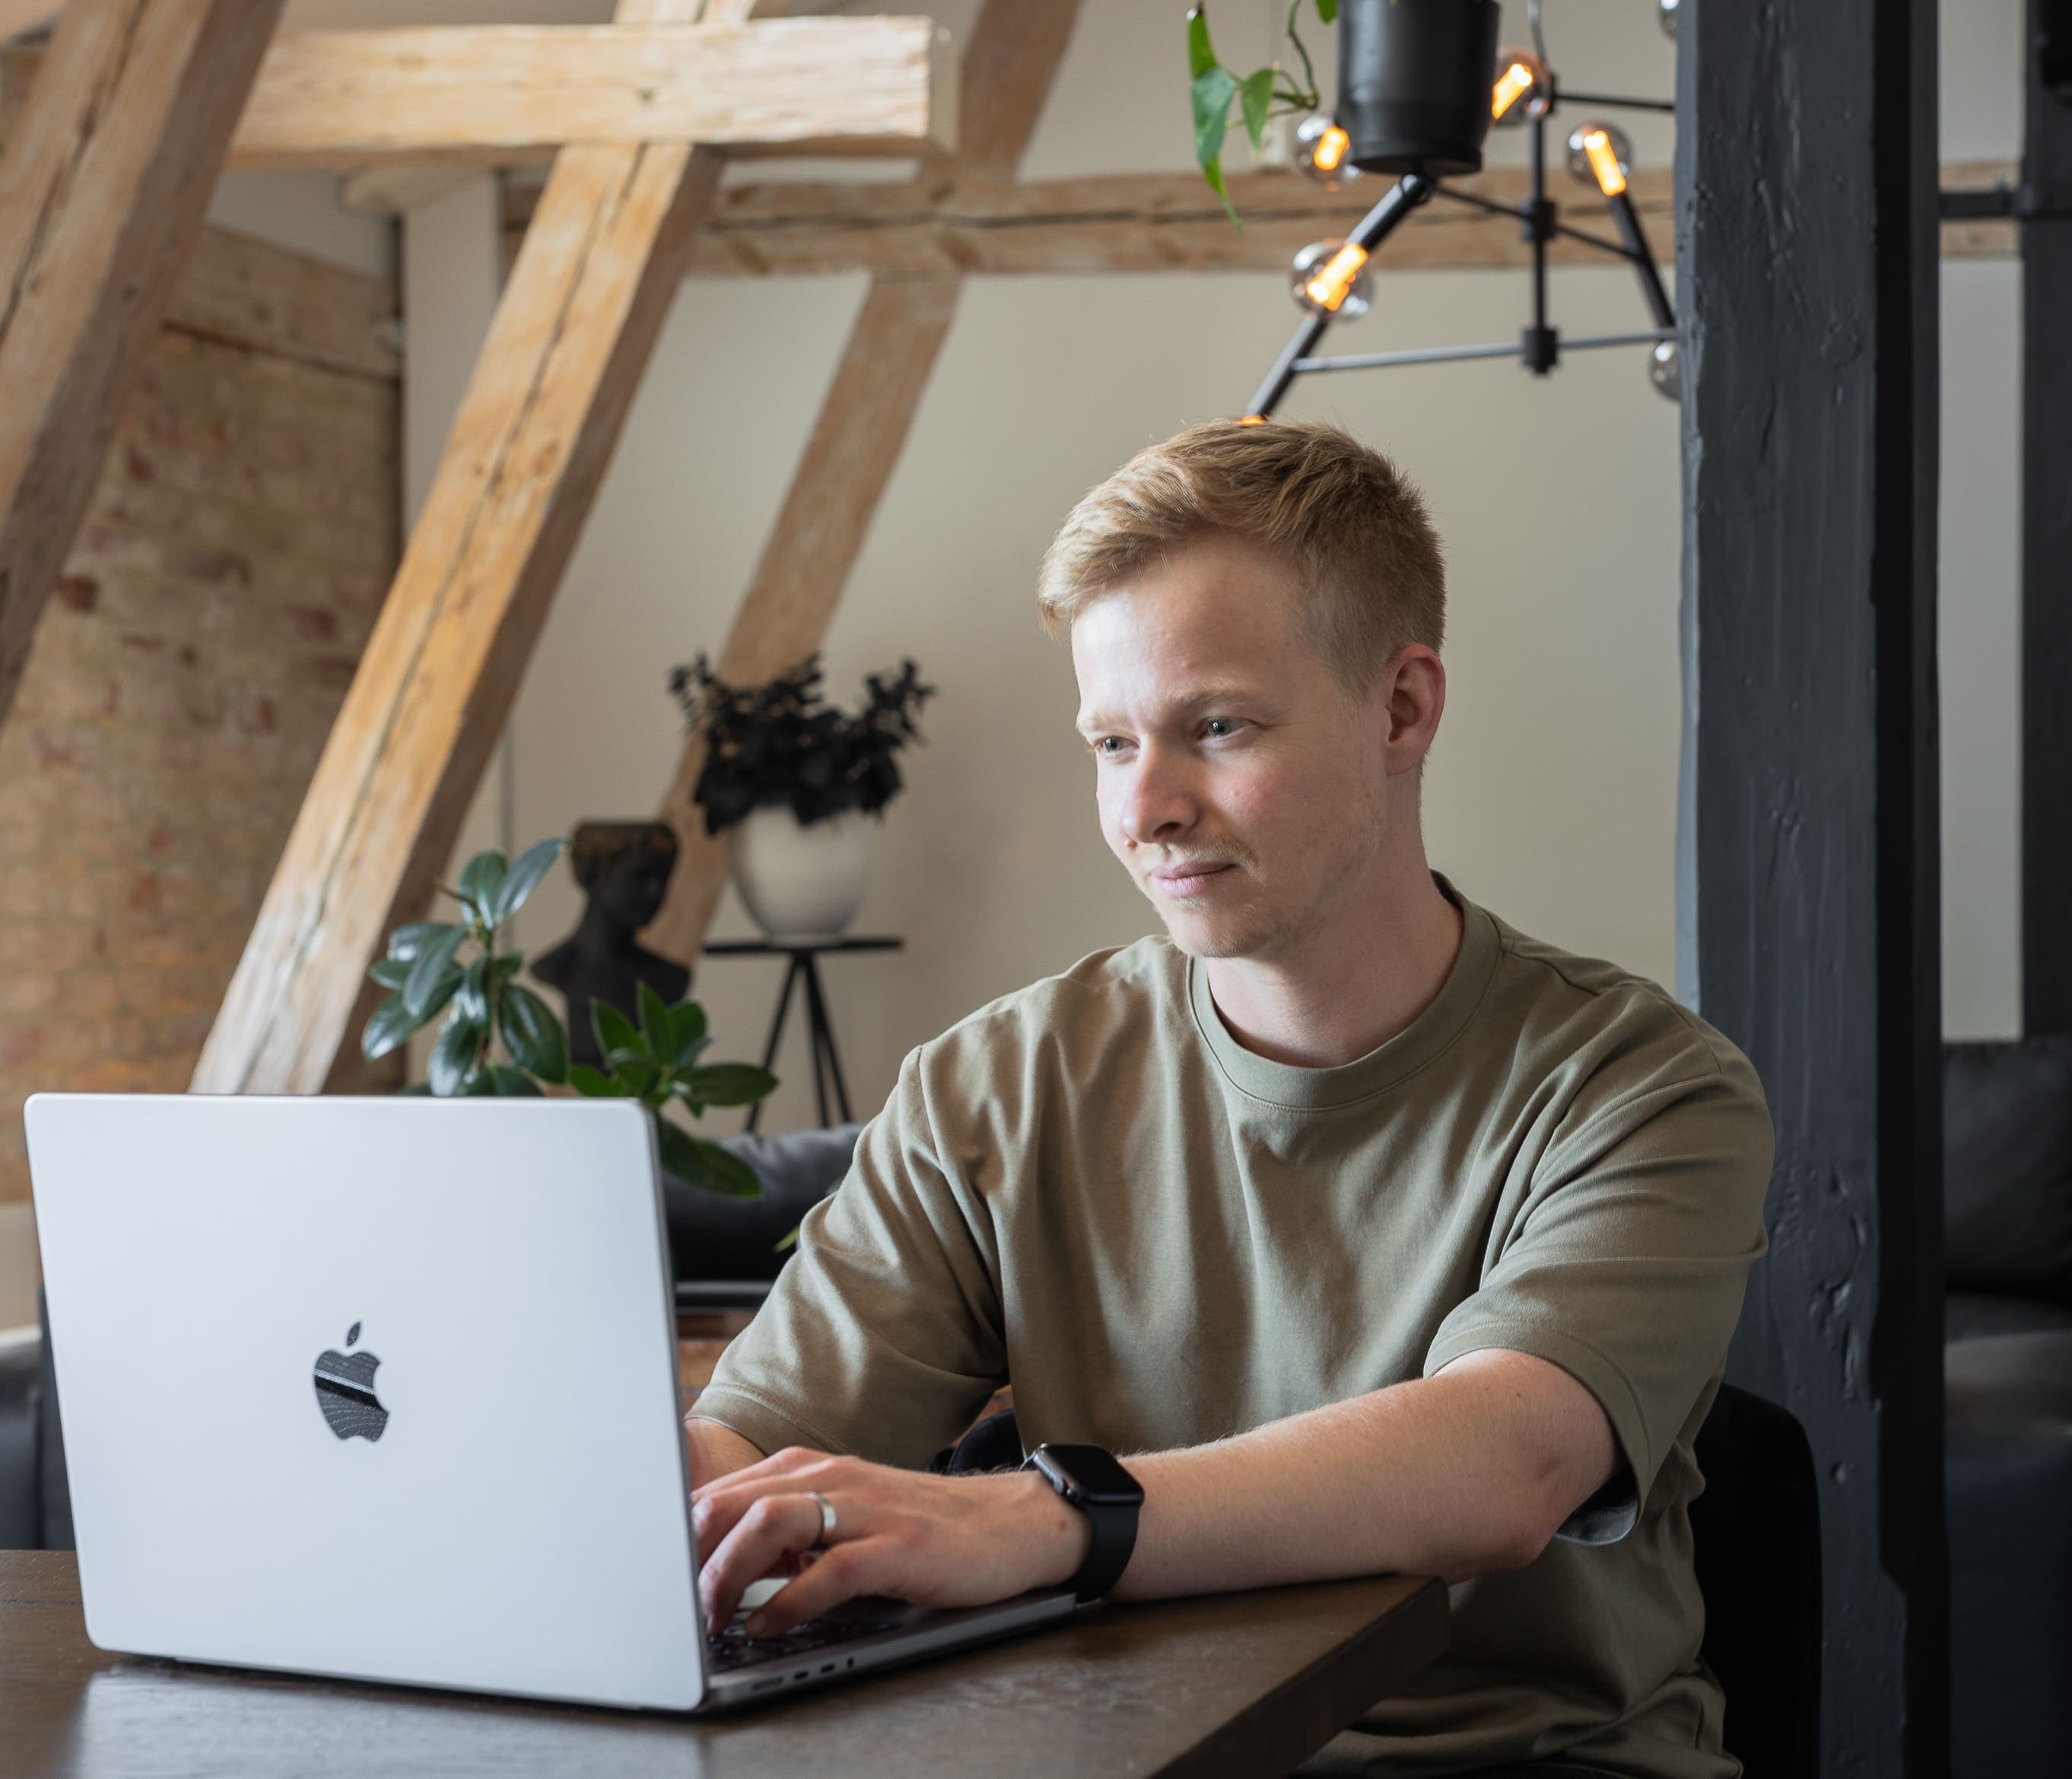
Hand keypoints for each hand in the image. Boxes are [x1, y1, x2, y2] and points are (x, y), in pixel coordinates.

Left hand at [692, 1447, 1092, 1635]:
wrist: (1008, 1523)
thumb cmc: (919, 1527)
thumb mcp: (841, 1519)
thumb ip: (783, 1533)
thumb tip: (712, 1567)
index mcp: (808, 1468)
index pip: (718, 1493)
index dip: (674, 1536)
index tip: (649, 1578)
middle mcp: (830, 1476)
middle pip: (732, 1503)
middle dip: (689, 1557)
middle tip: (670, 1609)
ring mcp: (866, 1508)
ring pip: (771, 1524)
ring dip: (728, 1574)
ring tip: (712, 1616)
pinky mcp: (900, 1544)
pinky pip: (830, 1570)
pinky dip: (790, 1600)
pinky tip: (771, 1624)